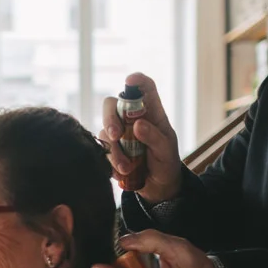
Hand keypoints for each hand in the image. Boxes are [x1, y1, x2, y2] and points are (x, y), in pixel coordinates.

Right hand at [100, 73, 181, 204]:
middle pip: (112, 105)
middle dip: (110, 118)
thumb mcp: (167, 150)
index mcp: (151, 113)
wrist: (159, 187)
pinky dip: (110, 162)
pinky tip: (122, 173)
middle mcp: (131, 119)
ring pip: (104, 132)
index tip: (130, 79)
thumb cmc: (166, 162)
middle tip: (115, 134)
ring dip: (113, 150)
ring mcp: (119, 134)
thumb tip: (137, 125)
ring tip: (127, 168)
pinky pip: (100, 151)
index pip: (145, 89)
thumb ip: (154, 137)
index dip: (137, 80)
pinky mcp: (110, 150)